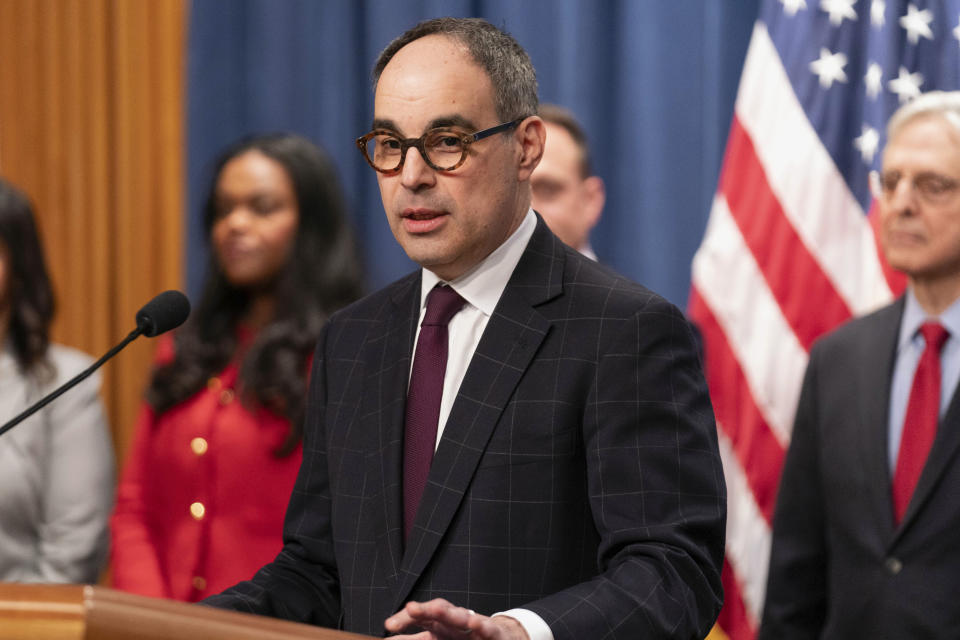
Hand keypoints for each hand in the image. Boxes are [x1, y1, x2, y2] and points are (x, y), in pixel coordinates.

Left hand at [384, 598, 528, 639]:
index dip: (404, 620)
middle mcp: (454, 621)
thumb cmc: (460, 638)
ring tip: (436, 610)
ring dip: (449, 613)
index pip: (419, 617)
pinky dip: (481, 624)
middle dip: (424, 609)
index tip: (388, 626)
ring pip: (460, 616)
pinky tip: (474, 623)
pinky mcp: (492, 633)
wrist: (497, 638)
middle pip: (437, 611)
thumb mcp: (434, 639)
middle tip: (411, 608)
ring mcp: (473, 625)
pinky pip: (486, 628)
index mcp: (438, 624)